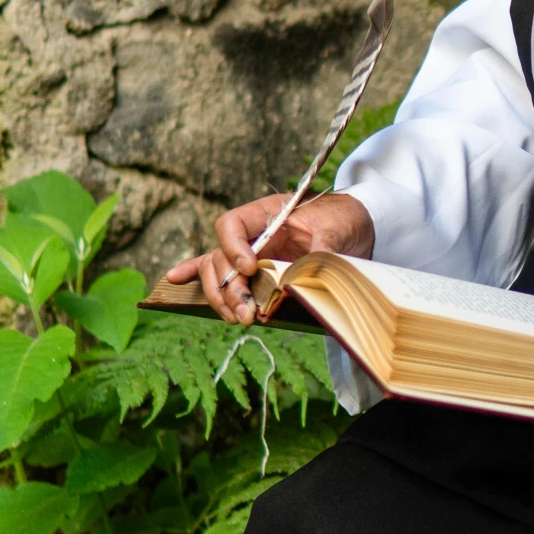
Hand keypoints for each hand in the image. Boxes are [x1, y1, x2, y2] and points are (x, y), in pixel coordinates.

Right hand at [167, 191, 374, 323]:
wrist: (359, 227)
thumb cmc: (345, 221)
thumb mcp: (337, 231)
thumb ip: (320, 249)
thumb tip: (302, 275)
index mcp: (267, 214)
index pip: (232, 225)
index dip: (233, 248)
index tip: (250, 269)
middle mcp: (252, 233)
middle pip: (220, 256)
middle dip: (228, 287)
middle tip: (246, 312)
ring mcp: (250, 252)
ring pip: (217, 272)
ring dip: (221, 298)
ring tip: (238, 319)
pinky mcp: (256, 270)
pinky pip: (221, 272)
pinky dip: (196, 277)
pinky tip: (174, 281)